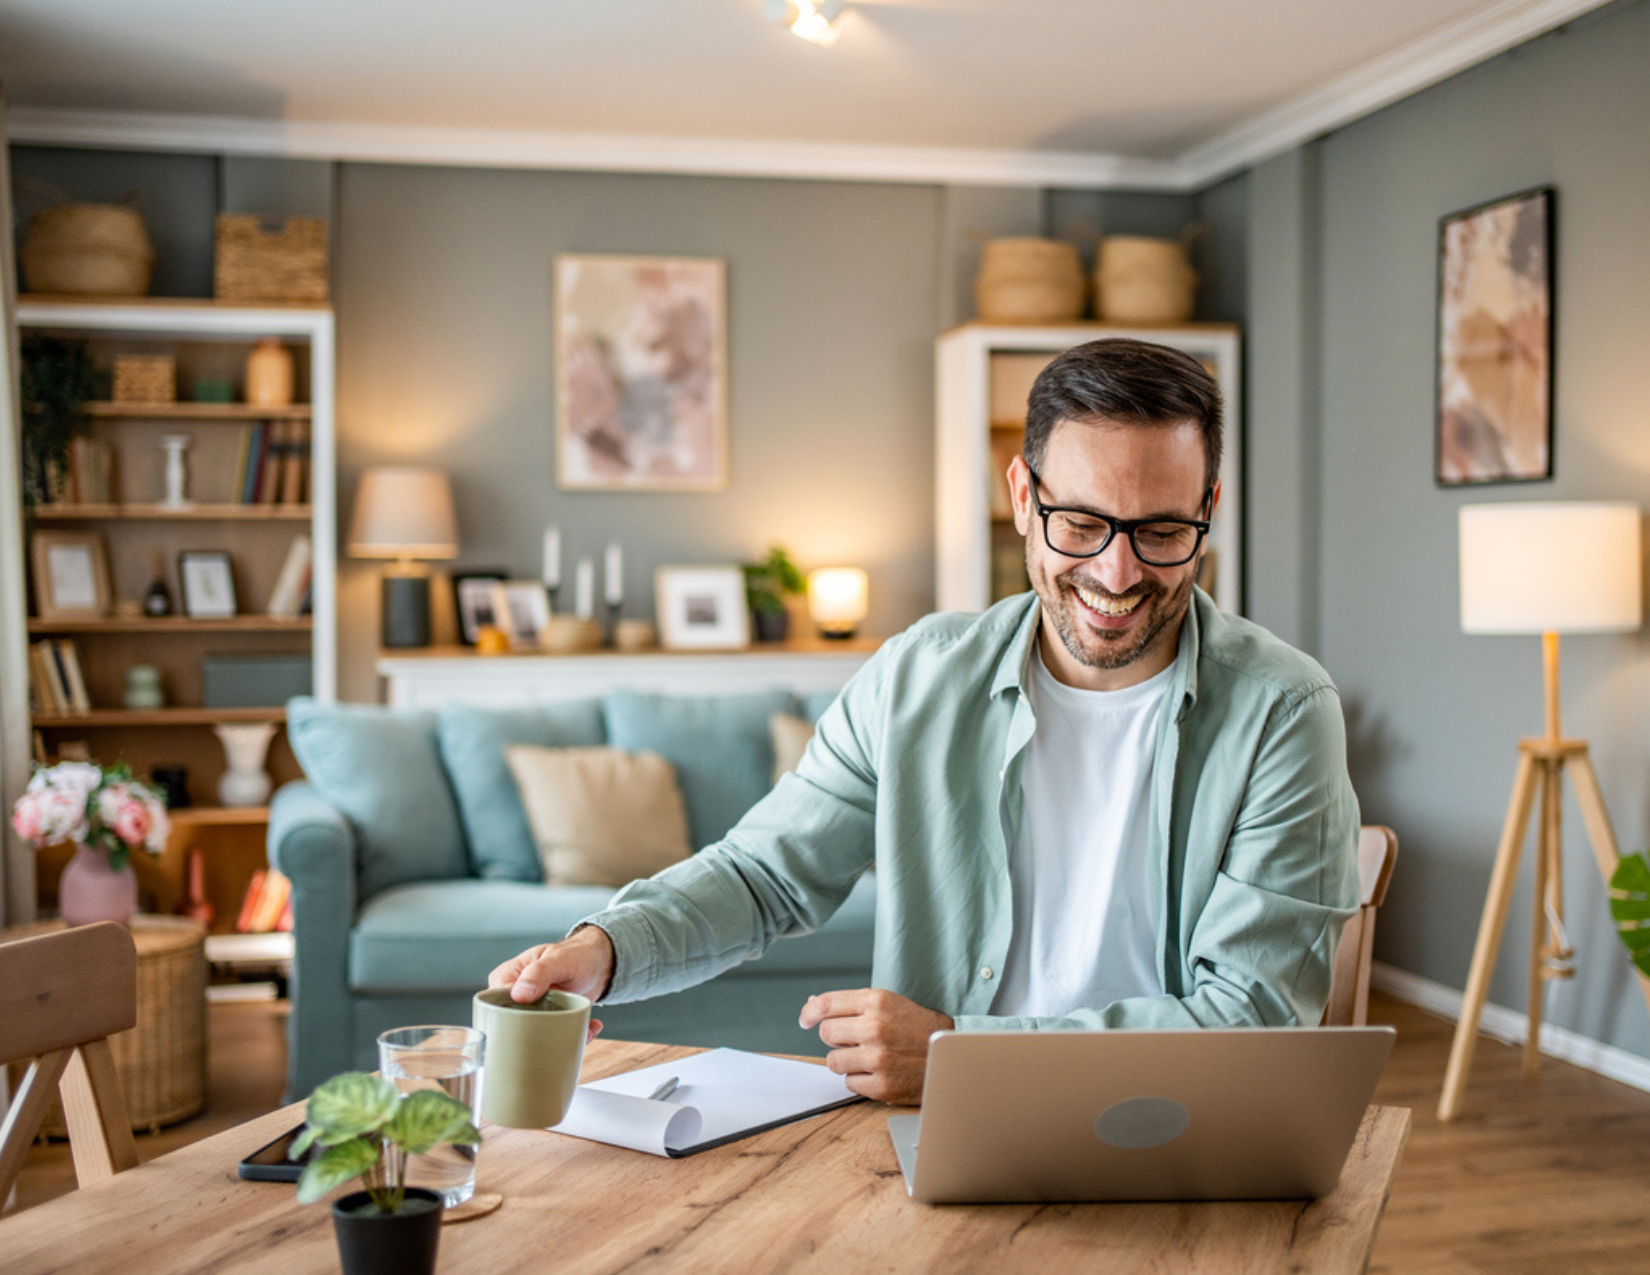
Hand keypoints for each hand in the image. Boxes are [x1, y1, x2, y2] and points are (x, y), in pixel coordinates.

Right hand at [488, 926, 614, 1042]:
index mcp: (506, 977)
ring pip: (535, 1035)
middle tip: (564, 1028)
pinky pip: (554, 1036)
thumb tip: (518, 995)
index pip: (496, 1005)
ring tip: (584, 1029)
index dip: (511, 1019)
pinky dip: (574, 1036)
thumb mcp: (558, 959)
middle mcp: (514, 997)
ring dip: (560, 1037)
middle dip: (538, 1034)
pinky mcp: (548, 1021)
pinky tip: (591, 1027)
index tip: (536, 1022)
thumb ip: (539, 973)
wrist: (598, 962)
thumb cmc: (574, 954)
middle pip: (512, 1026)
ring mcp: (531, 1011)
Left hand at [798, 988, 952, 1104]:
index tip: (806, 1019)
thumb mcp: (889, 1003)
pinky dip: (860, 1079)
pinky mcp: (882, 1085)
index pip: (826, 1004)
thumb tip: (814, 1004)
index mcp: (877, 1002)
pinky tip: (878, 1071)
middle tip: (852, 1040)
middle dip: (835, 1038)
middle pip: (826, 1034)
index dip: (810, 1012)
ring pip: (833, 1062)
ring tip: (868, 1057)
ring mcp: (878, 1058)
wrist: (950, 1055)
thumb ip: (851, 1003)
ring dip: (846, 1061)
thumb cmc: (919, 1028)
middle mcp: (875, 1028)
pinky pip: (849, 1083)